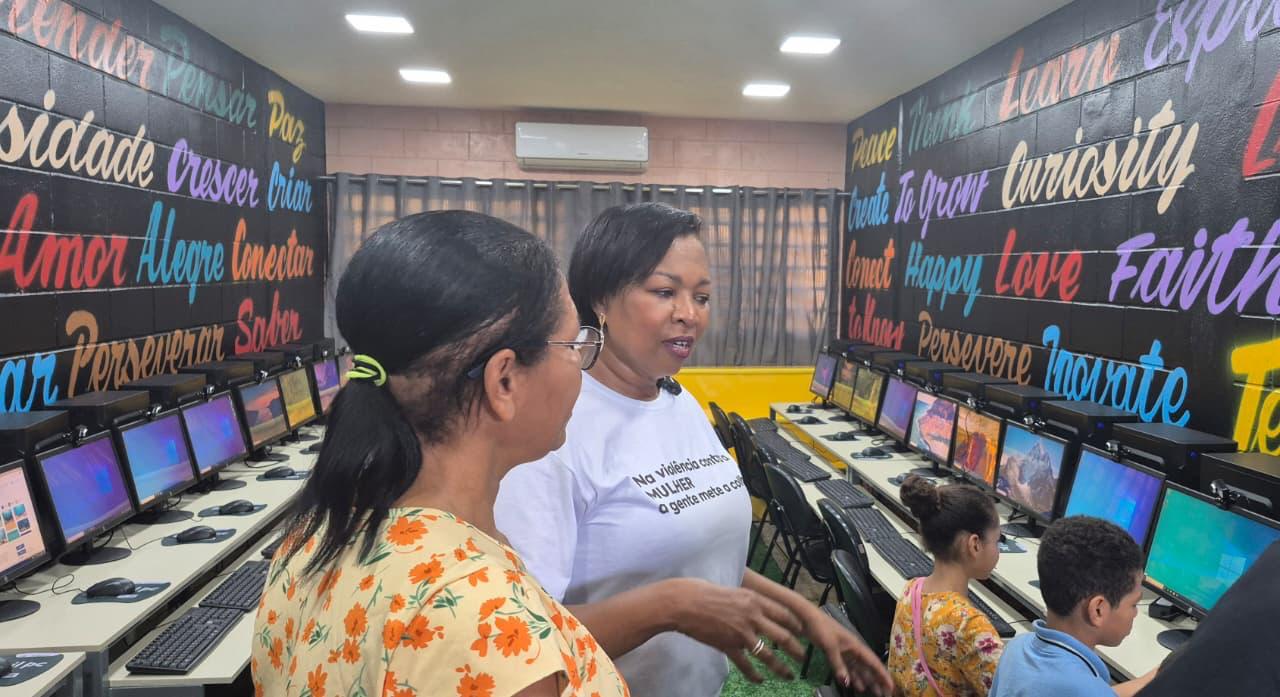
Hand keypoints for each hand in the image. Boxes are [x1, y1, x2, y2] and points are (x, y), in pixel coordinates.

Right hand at [669, 578, 806, 681]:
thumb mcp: (733, 589)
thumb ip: (748, 600)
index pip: (784, 614)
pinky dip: (754, 675)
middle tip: (803, 657)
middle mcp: (752, 616)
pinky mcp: (727, 646)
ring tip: (790, 675)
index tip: (804, 633)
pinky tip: (759, 680)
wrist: (682, 603)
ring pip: (767, 654)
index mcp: (754, 600)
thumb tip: (758, 606)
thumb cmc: (703, 591)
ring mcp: (740, 633)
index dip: (796, 625)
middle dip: (796, 649)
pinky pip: (745, 664)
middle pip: (782, 636)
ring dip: (781, 667)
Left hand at [797, 605, 892, 695]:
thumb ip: (838, 665)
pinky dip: (853, 677)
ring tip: (875, 693)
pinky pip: (849, 668)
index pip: (873, 662)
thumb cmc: (822, 629)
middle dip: (877, 681)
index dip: (883, 674)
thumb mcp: (830, 647)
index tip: (891, 686)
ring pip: (860, 669)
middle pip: (869, 668)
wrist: (808, 619)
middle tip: (885, 695)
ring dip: (867, 681)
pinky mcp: (837, 654)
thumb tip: (846, 683)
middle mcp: (854, 650)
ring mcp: (846, 652)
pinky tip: (857, 686)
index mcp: (856, 646)